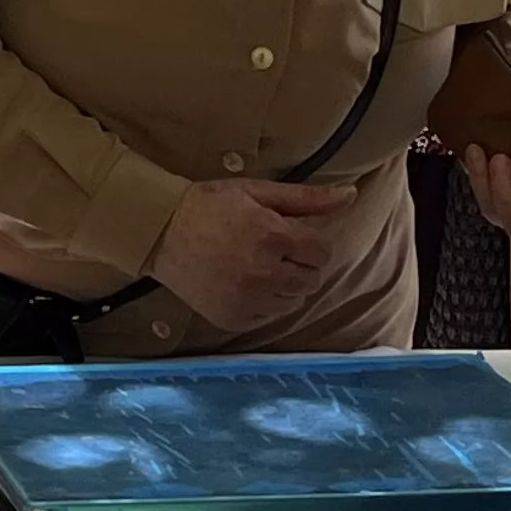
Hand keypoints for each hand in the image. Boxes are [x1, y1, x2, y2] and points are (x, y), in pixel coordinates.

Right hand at [144, 177, 357, 335]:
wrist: (159, 232)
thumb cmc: (209, 205)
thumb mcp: (256, 192)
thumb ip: (306, 198)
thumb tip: (351, 196)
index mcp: (273, 237)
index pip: (322, 253)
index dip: (308, 243)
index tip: (287, 235)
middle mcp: (265, 274)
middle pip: (311, 279)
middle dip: (298, 264)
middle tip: (271, 250)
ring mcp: (248, 300)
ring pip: (293, 301)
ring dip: (284, 285)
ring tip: (257, 267)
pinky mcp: (234, 319)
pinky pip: (268, 317)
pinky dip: (264, 303)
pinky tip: (244, 283)